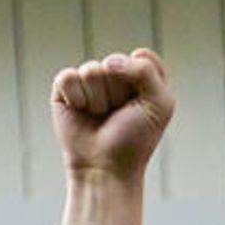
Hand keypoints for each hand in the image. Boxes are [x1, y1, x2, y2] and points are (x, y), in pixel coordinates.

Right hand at [52, 48, 173, 180]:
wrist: (105, 167)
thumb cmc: (135, 139)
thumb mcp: (159, 104)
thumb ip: (147, 72)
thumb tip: (108, 62)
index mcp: (141, 76)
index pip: (141, 57)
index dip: (141, 80)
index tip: (142, 103)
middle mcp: (115, 75)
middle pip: (114, 61)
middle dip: (118, 92)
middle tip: (118, 114)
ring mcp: (89, 81)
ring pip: (91, 70)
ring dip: (98, 99)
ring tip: (100, 115)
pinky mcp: (65, 89)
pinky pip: (68, 77)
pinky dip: (76, 98)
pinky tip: (81, 112)